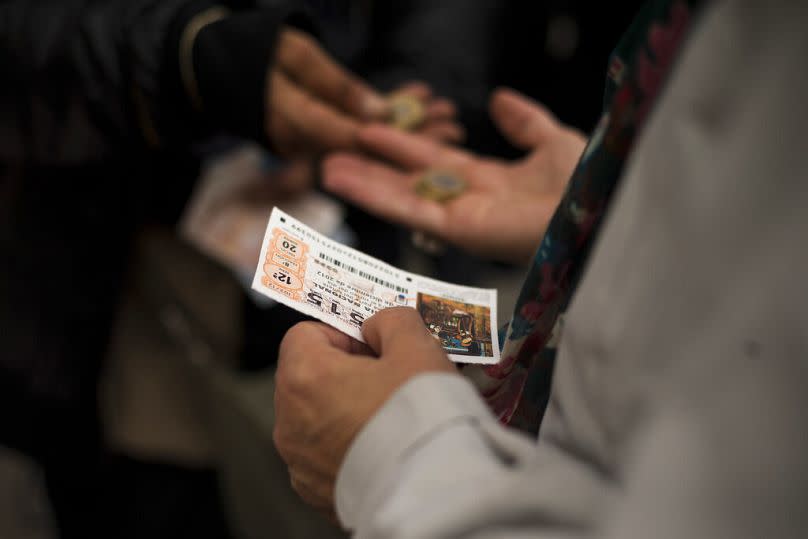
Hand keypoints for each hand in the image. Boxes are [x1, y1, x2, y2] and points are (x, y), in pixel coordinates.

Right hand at [267, 29, 460, 155]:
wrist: (221, 65)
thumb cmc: (255, 52)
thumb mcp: (293, 57)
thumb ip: (334, 87)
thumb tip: (378, 116)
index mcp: (299, 129)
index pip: (358, 144)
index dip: (401, 140)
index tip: (436, 131)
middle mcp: (311, 144)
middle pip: (373, 148)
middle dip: (417, 137)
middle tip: (455, 124)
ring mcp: (318, 141)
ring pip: (372, 140)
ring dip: (412, 128)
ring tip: (450, 113)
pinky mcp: (323, 131)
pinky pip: (361, 127)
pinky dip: (391, 114)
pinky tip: (422, 99)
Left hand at [273, 308, 455, 515]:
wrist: (432, 492)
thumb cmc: (420, 417)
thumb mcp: (416, 347)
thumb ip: (392, 321)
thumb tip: (378, 325)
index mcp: (304, 377)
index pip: (305, 334)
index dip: (343, 334)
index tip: (374, 346)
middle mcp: (290, 420)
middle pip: (309, 377)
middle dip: (346, 372)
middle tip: (389, 379)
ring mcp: (299, 461)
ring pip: (317, 418)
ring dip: (345, 411)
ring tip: (390, 417)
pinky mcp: (314, 491)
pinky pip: (326, 455)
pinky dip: (349, 447)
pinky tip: (383, 447)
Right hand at [323, 88, 586, 262]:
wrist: (599, 208)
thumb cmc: (587, 182)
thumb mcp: (552, 140)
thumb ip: (523, 122)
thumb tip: (498, 98)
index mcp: (492, 183)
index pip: (438, 163)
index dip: (406, 147)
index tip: (374, 130)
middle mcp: (470, 203)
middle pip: (411, 182)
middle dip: (376, 168)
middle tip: (339, 151)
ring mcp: (461, 219)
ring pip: (402, 198)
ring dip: (365, 184)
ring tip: (329, 166)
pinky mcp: (457, 231)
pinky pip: (409, 210)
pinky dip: (375, 196)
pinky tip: (345, 179)